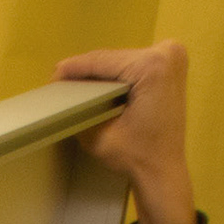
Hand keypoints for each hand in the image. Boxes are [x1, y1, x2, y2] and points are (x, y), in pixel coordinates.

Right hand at [55, 41, 195, 223]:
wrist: (164, 170)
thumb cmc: (135, 157)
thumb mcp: (97, 134)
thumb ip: (78, 109)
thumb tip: (60, 93)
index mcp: (151, 66)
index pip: (101, 61)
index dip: (72, 69)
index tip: (51, 77)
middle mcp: (166, 52)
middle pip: (112, 58)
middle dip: (86, 71)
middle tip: (59, 82)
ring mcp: (173, 55)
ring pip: (122, 59)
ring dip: (100, 72)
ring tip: (74, 83)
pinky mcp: (172, 63)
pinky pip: (134, 64)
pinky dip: (116, 74)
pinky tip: (97, 84)